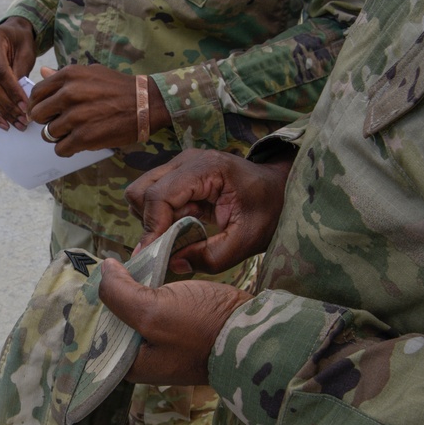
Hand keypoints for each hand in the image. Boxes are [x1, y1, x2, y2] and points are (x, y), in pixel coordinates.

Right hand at [0, 17, 37, 130]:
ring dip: (0, 114)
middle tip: (24, 120)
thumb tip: (19, 100)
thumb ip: (21, 71)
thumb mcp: (27, 51)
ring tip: (16, 125)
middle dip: (8, 106)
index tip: (26, 106)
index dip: (13, 90)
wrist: (10, 34)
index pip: (0, 71)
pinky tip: (3, 124)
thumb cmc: (21, 42)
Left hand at [28, 65, 170, 156]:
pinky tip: (76, 144)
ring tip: (73, 133)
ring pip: (48, 133)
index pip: (37, 93)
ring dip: (59, 136)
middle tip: (58, 124)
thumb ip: (64, 76)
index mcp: (68, 76)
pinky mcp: (84, 137)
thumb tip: (43, 73)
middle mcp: (68, 94)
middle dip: (46, 121)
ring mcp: (75, 117)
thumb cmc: (118, 87)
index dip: (37, 105)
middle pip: (38, 114)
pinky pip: (60, 149)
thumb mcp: (91, 72)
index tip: (44, 112)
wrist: (145, 103)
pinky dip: (66, 149)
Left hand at [98, 259, 252, 384]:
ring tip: (130, 265)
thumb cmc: (203, 328)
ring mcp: (165, 346)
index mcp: (130, 365)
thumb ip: (119, 293)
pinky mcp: (183, 330)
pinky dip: (152, 290)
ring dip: (133, 288)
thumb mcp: (153, 311)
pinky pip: (157, 307)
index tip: (97, 277)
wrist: (255, 332)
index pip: (97, 332)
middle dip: (114, 294)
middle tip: (114, 266)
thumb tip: (103, 269)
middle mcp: (144, 360)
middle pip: (116, 320)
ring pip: (136, 311)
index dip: (95, 303)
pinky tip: (152, 272)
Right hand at [126, 147, 294, 273]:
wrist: (281, 190)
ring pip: (142, 192)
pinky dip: (161, 214)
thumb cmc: (269, 211)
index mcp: (207, 169)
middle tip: (173, 240)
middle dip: (150, 221)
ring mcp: (181, 164)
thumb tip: (172, 263)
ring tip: (184, 228)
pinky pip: (153, 194)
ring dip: (154, 217)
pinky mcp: (179, 173)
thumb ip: (210, 257)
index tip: (152, 255)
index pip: (160, 196)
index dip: (152, 227)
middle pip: (142, 190)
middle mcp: (188, 160)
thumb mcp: (246, 242)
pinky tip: (186, 221)